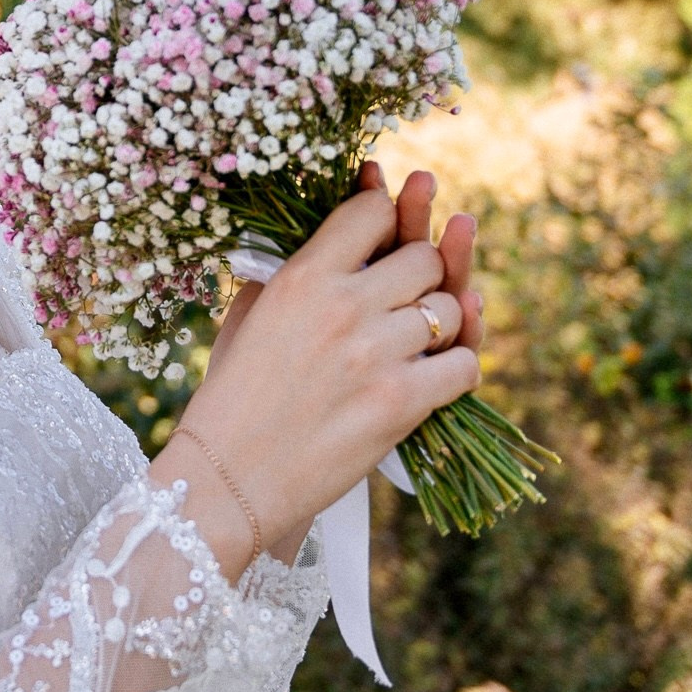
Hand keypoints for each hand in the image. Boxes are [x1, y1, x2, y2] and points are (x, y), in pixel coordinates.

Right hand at [162, 167, 481, 575]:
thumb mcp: (247, 319)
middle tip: (405, 299)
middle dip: (421, 274)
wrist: (228, 479)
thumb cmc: (230, 399)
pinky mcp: (401, 402)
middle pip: (423, 257)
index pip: (371, 212)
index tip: (384, 239)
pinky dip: (455, 369)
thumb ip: (285, 274)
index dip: (386, 217)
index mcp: (302, 277)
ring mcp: (376, 353)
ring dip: (440, 324)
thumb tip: (324, 243)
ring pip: (450, 308)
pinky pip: (463, 364)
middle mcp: (342, 305)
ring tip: (416, 343)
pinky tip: (435, 377)